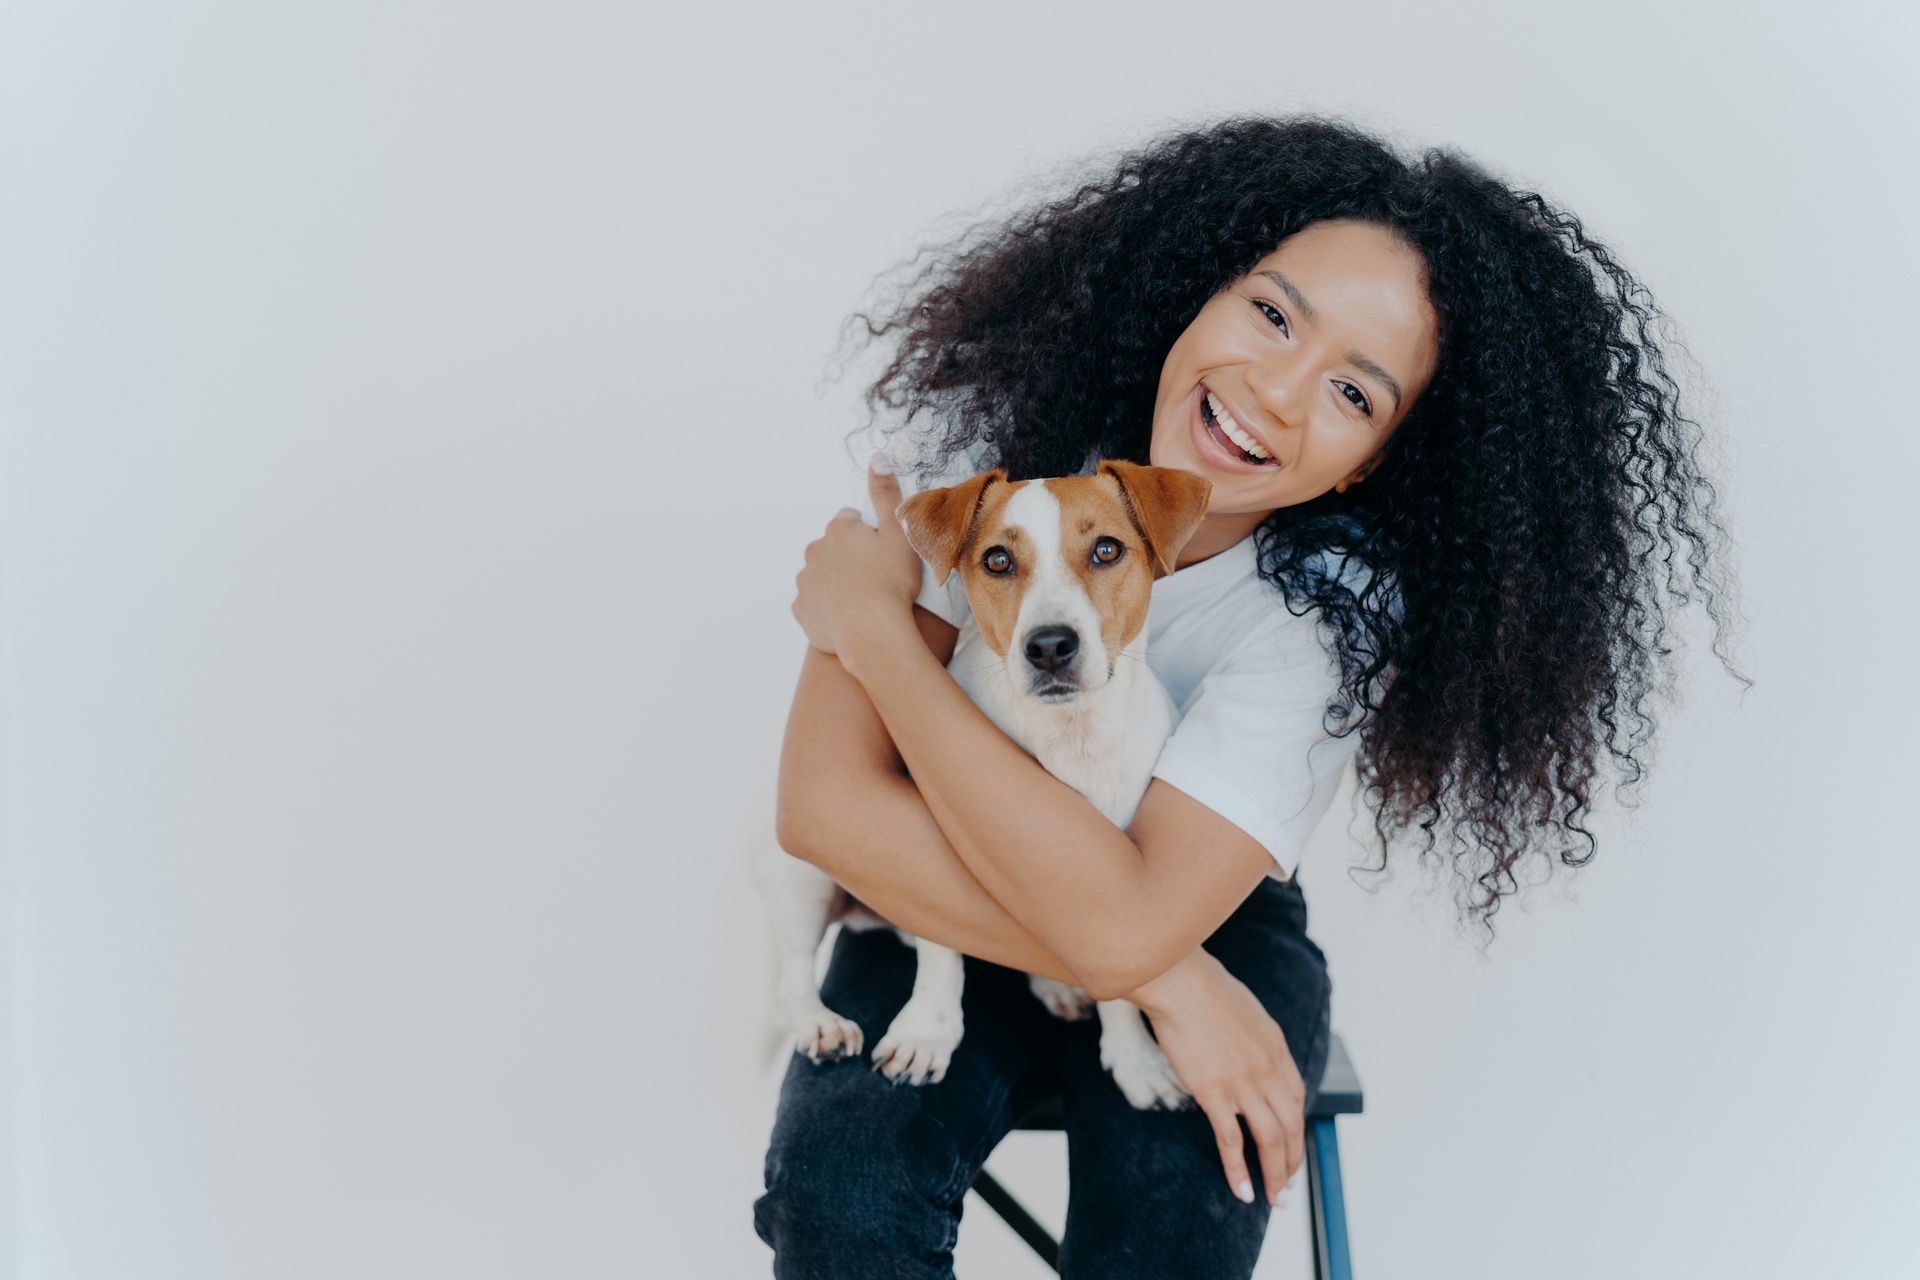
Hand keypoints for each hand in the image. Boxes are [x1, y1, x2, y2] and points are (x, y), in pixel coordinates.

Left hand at [790, 456, 923, 659]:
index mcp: (838, 530)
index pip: (849, 520)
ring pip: (822, 575)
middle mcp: (814, 551)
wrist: (871, 632)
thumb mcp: (899, 531)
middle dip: (849, 557)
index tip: (883, 550)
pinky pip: (815, 605)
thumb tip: (877, 456)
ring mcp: (805, 582)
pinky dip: (828, 608)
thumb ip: (886, 493)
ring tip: (864, 599)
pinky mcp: (802, 611)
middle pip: (833, 548)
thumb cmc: (891, 581)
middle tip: (877, 576)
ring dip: (838, 582)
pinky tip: (849, 617)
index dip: (868, 534)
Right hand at [1128, 949, 1305, 1207]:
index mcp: (1277, 1051)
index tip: (1289, 1149)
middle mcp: (1268, 1071)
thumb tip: (1252, 1054)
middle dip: (1291, 1163)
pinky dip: (1238, 1170)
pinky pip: (1232, 1141)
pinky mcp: (1215, 1093)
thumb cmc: (1205, 989)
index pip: (1296, 1102)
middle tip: (1286, 1188)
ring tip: (1272, 1199)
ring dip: (1274, 1175)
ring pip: (1270, 1140)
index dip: (1295, 1131)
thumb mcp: (1247, 1013)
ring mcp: (1243, 1084)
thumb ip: (1255, 1040)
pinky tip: (1241, 1190)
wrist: (1182, 983)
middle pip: (1290, 1127)